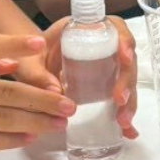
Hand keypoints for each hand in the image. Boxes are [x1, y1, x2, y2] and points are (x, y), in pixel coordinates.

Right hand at [0, 35, 76, 156]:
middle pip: (4, 93)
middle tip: (70, 105)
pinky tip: (32, 136)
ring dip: (35, 122)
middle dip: (42, 100)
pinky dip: (12, 139)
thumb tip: (13, 63)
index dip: (13, 44)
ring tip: (59, 122)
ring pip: (1, 119)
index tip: (40, 44)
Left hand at [41, 17, 140, 138]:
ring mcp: (109, 64)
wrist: (31, 63)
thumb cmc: (30, 56)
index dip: (125, 42)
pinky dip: (126, 112)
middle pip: (126, 59)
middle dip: (127, 81)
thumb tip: (56, 91)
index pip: (115, 28)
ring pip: (127, 79)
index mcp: (87, 29)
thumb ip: (37, 74)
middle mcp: (104, 44)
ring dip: (129, 100)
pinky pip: (122, 95)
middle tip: (120, 101)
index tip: (126, 58)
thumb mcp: (30, 62)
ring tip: (123, 122)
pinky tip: (128, 131)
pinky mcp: (107, 82)